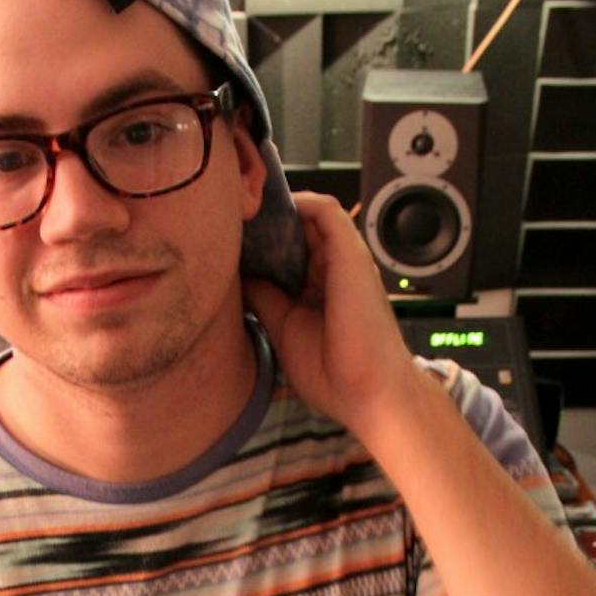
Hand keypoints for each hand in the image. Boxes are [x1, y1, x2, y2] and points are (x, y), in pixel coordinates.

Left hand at [242, 191, 414, 439]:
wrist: (367, 394)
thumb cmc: (335, 376)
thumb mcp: (283, 329)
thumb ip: (265, 299)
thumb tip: (240, 276)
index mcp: (319, 288)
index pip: (289, 249)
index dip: (261, 240)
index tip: (229, 239)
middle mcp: (333, 270)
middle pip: (297, 228)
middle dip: (263, 221)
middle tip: (228, 218)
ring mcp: (344, 260)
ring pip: (310, 213)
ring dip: (276, 207)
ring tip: (243, 206)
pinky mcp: (350, 254)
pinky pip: (325, 211)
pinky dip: (298, 202)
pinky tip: (268, 208)